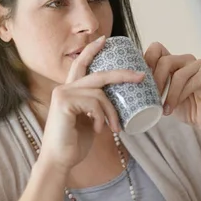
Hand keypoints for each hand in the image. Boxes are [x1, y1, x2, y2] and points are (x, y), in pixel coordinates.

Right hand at [39, 36, 144, 171]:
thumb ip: (97, 108)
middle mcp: (64, 88)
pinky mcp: (64, 103)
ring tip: (114, 128)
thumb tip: (117, 104)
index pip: (81, 65)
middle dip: (122, 74)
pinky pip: (94, 103)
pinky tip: (98, 130)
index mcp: (70, 91)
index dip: (92, 51)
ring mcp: (63, 94)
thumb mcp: (90, 121)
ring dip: (112, 112)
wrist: (59, 160)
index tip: (105, 40)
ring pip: (100, 94)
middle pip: (98, 74)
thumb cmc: (74, 144)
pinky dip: (102, 117)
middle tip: (141, 76)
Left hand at [144, 42, 200, 128]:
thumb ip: (151, 86)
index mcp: (173, 60)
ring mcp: (198, 65)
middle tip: (152, 99)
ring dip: (168, 93)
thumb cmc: (183, 107)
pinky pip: (189, 82)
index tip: (141, 80)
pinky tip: (173, 108)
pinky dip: (178, 96)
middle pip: (165, 61)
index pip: (156, 48)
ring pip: (177, 74)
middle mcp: (185, 59)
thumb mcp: (162, 95)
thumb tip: (129, 83)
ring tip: (163, 108)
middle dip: (156, 82)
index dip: (146, 60)